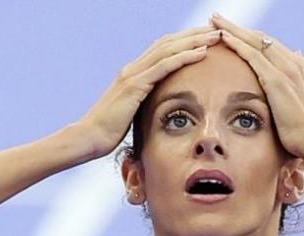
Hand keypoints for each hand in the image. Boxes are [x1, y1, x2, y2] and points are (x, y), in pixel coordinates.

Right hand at [78, 25, 223, 157]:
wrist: (88, 137)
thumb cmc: (107, 132)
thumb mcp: (130, 114)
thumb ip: (142, 106)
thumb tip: (155, 111)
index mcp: (132, 74)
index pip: (162, 49)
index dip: (183, 41)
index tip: (204, 37)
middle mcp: (133, 68)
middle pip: (167, 43)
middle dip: (192, 34)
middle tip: (214, 29)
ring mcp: (132, 74)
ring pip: (168, 49)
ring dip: (193, 40)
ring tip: (214, 35)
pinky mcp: (135, 85)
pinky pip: (163, 66)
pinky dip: (183, 57)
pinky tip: (201, 53)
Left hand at [210, 13, 303, 161]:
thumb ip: (302, 78)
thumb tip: (299, 56)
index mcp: (299, 67)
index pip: (269, 45)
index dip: (250, 36)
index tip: (232, 31)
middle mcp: (293, 62)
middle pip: (260, 37)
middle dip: (237, 27)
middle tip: (216, 18)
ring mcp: (285, 69)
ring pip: (254, 40)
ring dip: (232, 29)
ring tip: (213, 20)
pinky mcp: (276, 79)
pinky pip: (252, 55)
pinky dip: (237, 43)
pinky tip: (223, 37)